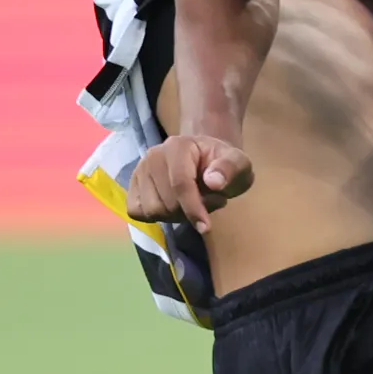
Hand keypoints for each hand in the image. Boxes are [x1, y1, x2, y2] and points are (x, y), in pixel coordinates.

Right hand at [126, 134, 253, 227]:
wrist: (205, 159)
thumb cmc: (222, 164)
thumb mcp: (239, 164)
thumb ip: (231, 169)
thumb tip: (213, 182)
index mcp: (179, 146)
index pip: (181, 183)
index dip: (193, 208)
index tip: (206, 227)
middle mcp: (153, 155)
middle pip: (167, 202)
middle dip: (189, 211)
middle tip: (207, 202)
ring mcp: (140, 170)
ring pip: (152, 210)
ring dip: (174, 216)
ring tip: (191, 204)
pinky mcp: (133, 185)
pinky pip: (136, 212)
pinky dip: (155, 217)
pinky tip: (172, 207)